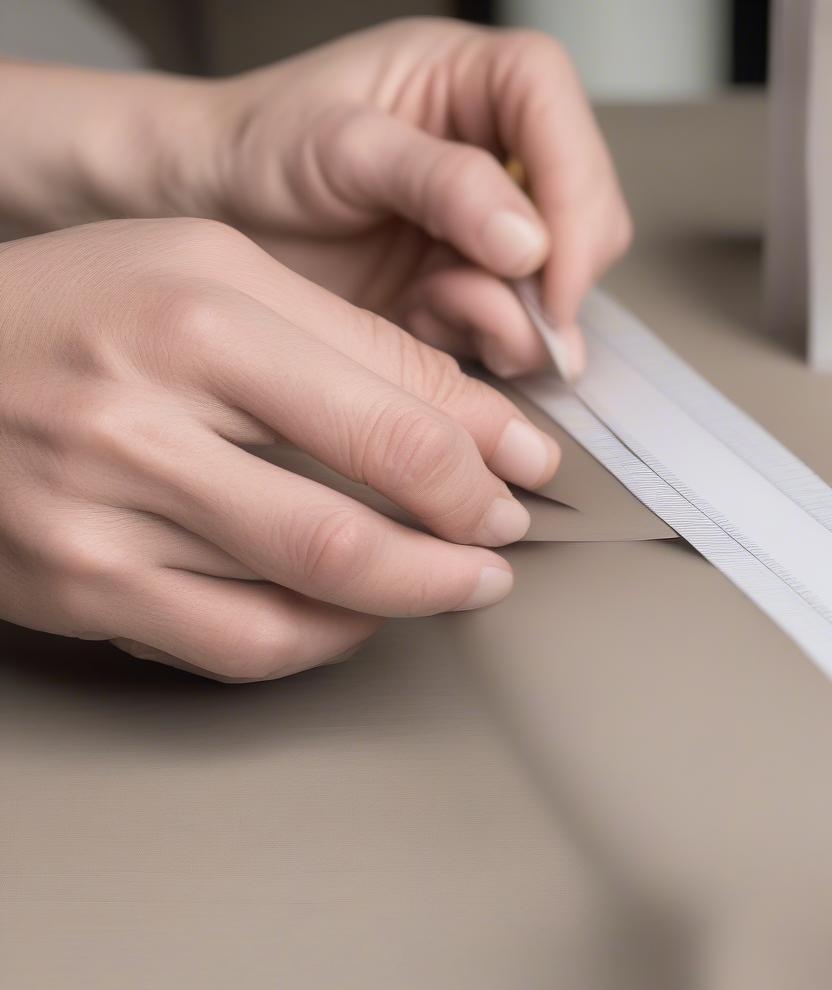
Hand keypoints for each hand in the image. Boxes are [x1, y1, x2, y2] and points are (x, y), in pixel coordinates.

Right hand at [0, 218, 559, 680]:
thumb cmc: (77, 310)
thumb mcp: (215, 275)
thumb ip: (351, 342)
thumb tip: (477, 421)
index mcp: (197, 313)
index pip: (394, 408)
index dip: (486, 452)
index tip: (526, 469)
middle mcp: (146, 416)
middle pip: (363, 510)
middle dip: (465, 537)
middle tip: (502, 540)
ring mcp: (107, 516)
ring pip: (314, 587)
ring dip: (415, 593)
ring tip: (457, 579)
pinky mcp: (85, 591)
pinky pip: (243, 644)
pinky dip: (327, 638)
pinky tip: (361, 613)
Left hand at [203, 19, 632, 377]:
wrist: (214, 213)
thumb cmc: (259, 149)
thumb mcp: (341, 148)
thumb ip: (442, 183)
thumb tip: (530, 240)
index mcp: (474, 80)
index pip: (557, 114)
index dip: (574, 195)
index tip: (551, 273)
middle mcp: (496, 151)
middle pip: (585, 210)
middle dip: (552, 273)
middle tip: (498, 307)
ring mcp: (487, 226)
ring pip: (559, 281)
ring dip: (512, 315)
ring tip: (436, 306)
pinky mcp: (470, 284)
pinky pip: (516, 324)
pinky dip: (484, 338)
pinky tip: (428, 321)